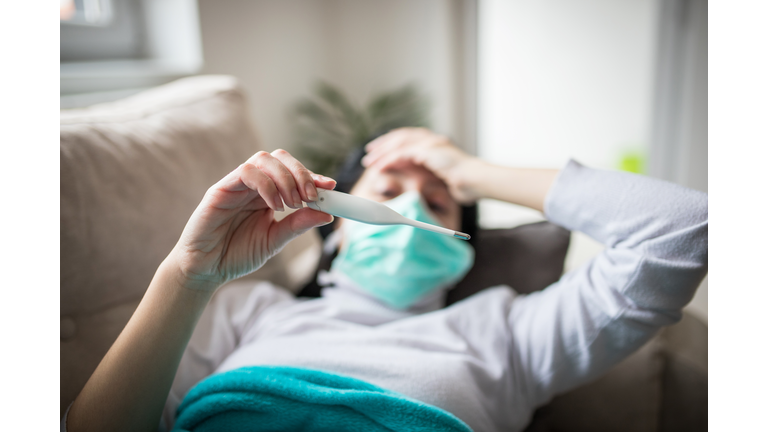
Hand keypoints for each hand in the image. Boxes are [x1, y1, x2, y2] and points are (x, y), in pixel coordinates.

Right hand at [168, 149, 335, 290]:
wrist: (206, 270)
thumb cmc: (236, 254)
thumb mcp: (275, 240)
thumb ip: (297, 225)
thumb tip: (327, 214)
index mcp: (267, 194)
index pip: (292, 173)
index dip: (313, 176)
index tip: (330, 187)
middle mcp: (253, 185)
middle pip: (280, 158)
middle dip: (301, 173)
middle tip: (312, 196)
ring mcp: (236, 184)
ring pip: (264, 160)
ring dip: (285, 178)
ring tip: (293, 203)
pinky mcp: (220, 189)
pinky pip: (246, 172)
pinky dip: (266, 184)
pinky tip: (275, 206)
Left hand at [362, 127, 484, 203]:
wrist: (477, 181)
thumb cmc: (466, 184)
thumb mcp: (444, 178)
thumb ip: (432, 175)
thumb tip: (423, 184)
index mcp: (436, 143)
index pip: (410, 137)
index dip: (394, 142)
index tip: (381, 149)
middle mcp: (432, 139)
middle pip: (401, 136)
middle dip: (383, 143)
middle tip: (369, 151)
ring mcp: (430, 143)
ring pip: (399, 142)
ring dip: (382, 151)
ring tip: (369, 159)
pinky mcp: (427, 150)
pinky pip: (402, 153)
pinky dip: (389, 160)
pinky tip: (379, 166)